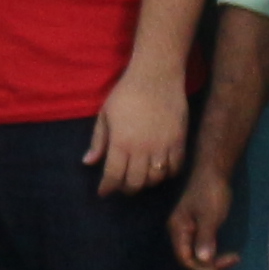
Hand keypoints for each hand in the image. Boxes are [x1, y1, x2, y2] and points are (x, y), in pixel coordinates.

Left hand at [85, 64, 190, 194]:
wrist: (157, 76)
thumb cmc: (126, 93)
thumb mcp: (105, 115)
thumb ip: (98, 141)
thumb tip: (88, 162)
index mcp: (121, 142)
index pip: (113, 176)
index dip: (107, 188)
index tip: (103, 192)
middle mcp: (142, 149)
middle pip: (135, 182)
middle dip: (126, 189)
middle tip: (121, 186)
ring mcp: (163, 146)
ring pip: (156, 178)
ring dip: (146, 183)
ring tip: (139, 179)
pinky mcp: (180, 141)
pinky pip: (176, 168)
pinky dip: (167, 175)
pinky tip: (160, 171)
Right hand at [168, 157, 240, 269]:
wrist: (214, 172)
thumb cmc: (211, 193)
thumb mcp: (210, 217)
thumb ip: (205, 239)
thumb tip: (204, 261)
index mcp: (178, 229)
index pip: (185, 258)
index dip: (201, 268)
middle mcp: (179, 231)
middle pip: (190, 257)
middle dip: (210, 264)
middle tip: (233, 260)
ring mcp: (187, 228)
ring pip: (196, 252)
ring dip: (213, 259)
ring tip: (232, 258)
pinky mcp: (196, 225)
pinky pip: (201, 245)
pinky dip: (213, 251)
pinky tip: (224, 251)